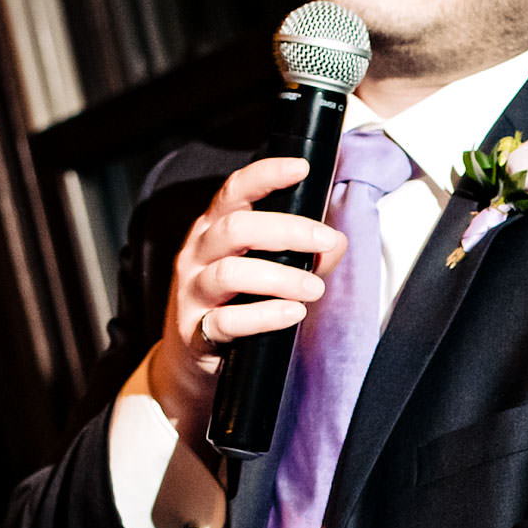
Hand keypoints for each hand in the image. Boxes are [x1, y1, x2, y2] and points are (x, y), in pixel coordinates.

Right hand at [147, 157, 348, 442]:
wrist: (190, 360)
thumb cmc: (234, 304)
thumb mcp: (264, 270)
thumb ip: (302, 253)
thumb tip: (337, 241)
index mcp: (214, 229)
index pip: (235, 191)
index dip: (266, 175)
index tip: (302, 168)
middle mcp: (198, 254)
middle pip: (236, 228)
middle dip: (287, 230)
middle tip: (326, 240)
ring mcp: (192, 292)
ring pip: (230, 273)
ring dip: (281, 277)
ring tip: (315, 288)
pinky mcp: (195, 331)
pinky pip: (227, 321)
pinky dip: (265, 316)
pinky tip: (292, 313)